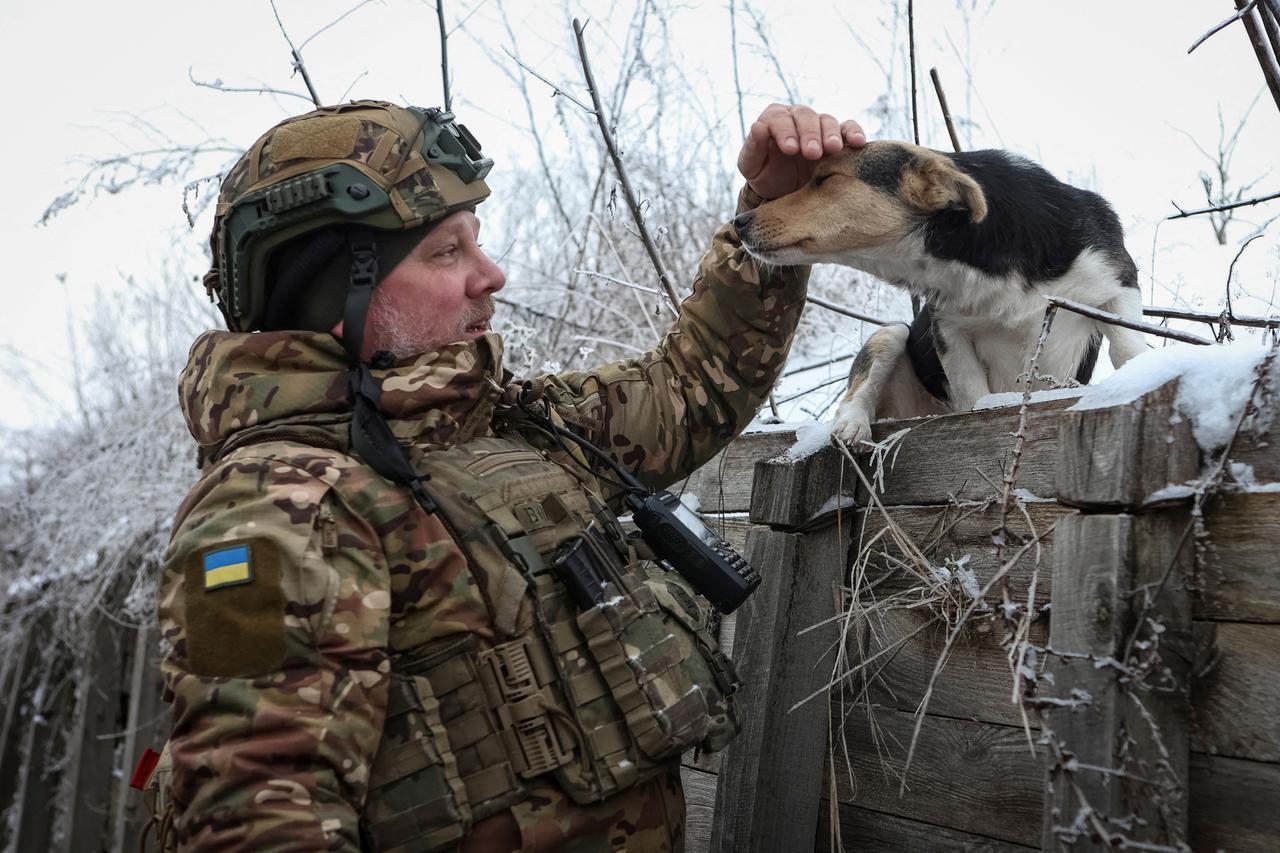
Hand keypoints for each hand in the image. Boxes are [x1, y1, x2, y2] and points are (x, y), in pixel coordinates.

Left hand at [737, 104, 865, 199]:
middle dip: (809, 134)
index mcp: (774, 120)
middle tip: (812, 153)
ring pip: (827, 120)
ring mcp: (818, 127)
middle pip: (805, 116)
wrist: (784, 193)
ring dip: (830, 134)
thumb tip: (758, 126)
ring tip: (833, 149)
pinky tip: (857, 142)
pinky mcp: (836, 138)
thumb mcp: (752, 166)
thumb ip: (753, 147)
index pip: (779, 118)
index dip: (785, 131)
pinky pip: (848, 128)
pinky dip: (854, 132)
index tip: (790, 149)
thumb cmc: (765, 176)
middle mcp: (797, 118)